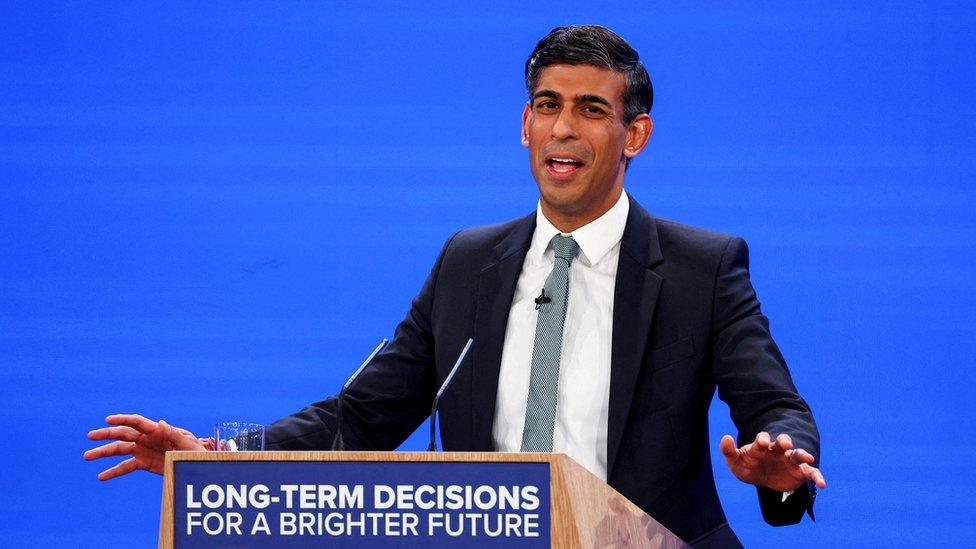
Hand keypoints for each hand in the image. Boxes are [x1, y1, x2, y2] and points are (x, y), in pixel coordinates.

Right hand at [84, 414, 206, 479]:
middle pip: (123, 434)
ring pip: (120, 450)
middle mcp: (147, 438)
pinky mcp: (144, 463)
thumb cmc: (195, 450)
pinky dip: (113, 471)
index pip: (137, 422)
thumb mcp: (187, 443)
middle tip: (90, 436)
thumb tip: (159, 423)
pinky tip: (101, 477)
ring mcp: (143, 450)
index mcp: (157, 431)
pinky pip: (126, 467)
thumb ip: (173, 433)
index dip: (123, 419)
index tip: (108, 419)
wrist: (197, 463)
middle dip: (107, 434)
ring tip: (86, 456)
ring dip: (103, 452)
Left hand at [719, 432, 825, 491]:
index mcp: (762, 446)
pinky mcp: (800, 471)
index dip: (763, 439)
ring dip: (802, 454)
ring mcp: (790, 460)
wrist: (763, 479)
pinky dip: (817, 476)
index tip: (763, 443)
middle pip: (782, 441)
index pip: (763, 439)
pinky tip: (822, 484)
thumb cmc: (749, 467)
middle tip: (785, 444)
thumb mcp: (736, 462)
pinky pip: (810, 472)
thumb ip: (729, 451)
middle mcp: (778, 450)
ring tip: (808, 457)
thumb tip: (725, 437)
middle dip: (784, 441)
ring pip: (797, 454)